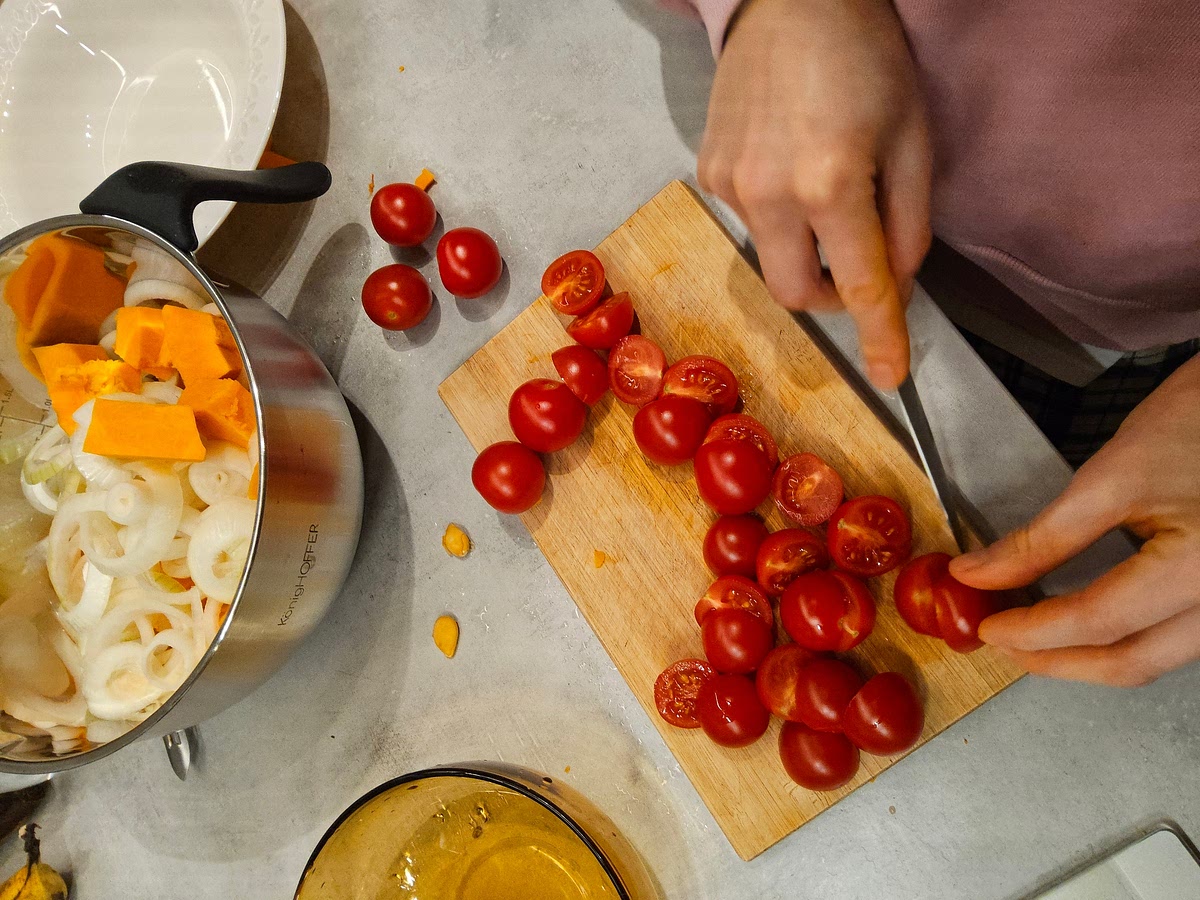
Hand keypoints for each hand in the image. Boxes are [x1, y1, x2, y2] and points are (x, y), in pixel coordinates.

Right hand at [697, 0, 930, 389]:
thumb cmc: (865, 56)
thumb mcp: (913, 138)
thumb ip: (909, 225)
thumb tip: (894, 285)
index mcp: (831, 182)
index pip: (861, 284)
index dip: (880, 336)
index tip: (892, 378)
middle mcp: (769, 193)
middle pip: (798, 294)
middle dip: (835, 296)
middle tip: (861, 262)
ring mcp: (730, 184)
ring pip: (773, 258)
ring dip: (807, 247)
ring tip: (825, 184)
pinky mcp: (709, 172)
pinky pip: (751, 221)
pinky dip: (780, 214)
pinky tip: (790, 162)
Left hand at [949, 356, 1199, 686]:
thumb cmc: (1196, 424)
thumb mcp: (1111, 478)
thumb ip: (1043, 537)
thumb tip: (978, 574)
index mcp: (1197, 568)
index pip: (1098, 621)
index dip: (1033, 631)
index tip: (989, 627)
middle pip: (1132, 661)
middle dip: (1058, 660)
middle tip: (1005, 643)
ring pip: (1156, 658)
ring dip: (1091, 656)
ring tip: (1035, 636)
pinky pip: (1175, 639)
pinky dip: (1125, 639)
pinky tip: (1086, 623)